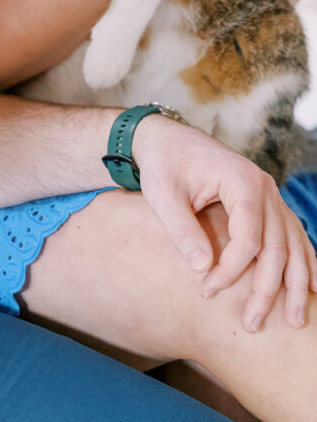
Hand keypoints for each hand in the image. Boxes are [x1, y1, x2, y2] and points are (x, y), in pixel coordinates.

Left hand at [133, 115, 316, 332]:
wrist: (167, 139)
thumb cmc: (163, 165)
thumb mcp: (162, 194)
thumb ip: (182, 230)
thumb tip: (202, 269)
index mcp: (241, 180)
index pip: (248, 239)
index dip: (231, 271)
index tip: (205, 290)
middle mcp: (264, 186)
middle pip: (276, 246)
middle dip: (267, 290)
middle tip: (252, 325)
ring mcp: (270, 194)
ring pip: (292, 244)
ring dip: (295, 284)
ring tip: (295, 322)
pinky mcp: (267, 202)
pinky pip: (293, 235)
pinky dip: (303, 261)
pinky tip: (311, 288)